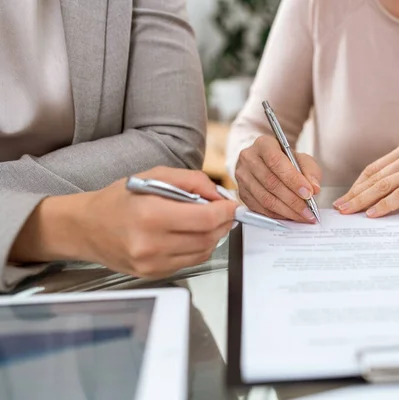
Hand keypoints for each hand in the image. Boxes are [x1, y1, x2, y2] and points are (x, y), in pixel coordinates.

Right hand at [9, 167, 238, 278]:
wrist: (85, 228)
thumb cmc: (118, 200)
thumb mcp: (153, 175)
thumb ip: (191, 181)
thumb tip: (219, 195)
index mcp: (151, 215)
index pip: (206, 219)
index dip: (226, 211)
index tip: (233, 205)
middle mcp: (151, 244)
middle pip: (209, 237)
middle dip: (223, 223)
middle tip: (224, 211)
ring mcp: (152, 263)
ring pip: (204, 252)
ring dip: (213, 235)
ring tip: (206, 221)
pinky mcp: (153, 274)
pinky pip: (190, 262)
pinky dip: (198, 247)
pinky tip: (189, 234)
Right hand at [235, 135, 321, 222]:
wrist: (268, 164)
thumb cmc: (286, 160)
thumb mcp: (302, 159)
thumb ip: (310, 171)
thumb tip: (314, 188)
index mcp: (263, 144)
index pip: (276, 161)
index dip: (293, 179)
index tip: (308, 193)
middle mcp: (249, 158)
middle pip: (270, 182)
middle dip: (292, 200)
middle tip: (309, 211)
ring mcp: (242, 177)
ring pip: (264, 198)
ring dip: (286, 211)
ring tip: (302, 216)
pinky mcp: (241, 193)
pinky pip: (259, 208)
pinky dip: (277, 215)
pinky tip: (290, 216)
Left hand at [334, 144, 398, 217]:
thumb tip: (380, 196)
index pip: (373, 169)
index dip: (356, 185)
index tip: (346, 198)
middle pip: (374, 178)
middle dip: (354, 194)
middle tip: (340, 208)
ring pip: (382, 186)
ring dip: (363, 201)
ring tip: (350, 212)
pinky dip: (384, 205)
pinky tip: (374, 213)